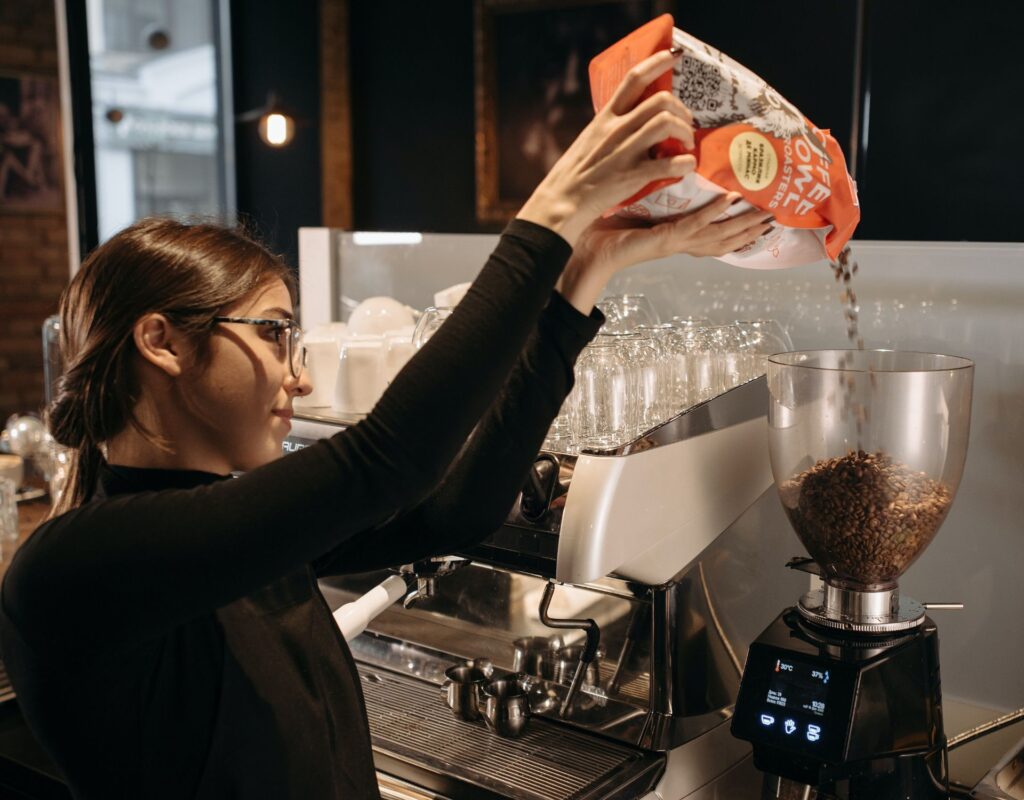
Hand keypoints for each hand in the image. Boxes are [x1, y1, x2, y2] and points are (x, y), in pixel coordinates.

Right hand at [517, 49, 694, 246]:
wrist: (562, 201)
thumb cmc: (575, 173)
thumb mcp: (589, 139)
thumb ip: (611, 128)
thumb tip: (631, 121)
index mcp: (605, 118)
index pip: (634, 79)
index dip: (657, 62)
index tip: (675, 55)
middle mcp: (616, 130)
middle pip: (660, 101)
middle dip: (681, 109)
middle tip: (685, 123)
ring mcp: (625, 152)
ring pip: (667, 123)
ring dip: (685, 132)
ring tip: (686, 144)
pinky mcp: (632, 176)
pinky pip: (668, 163)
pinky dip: (685, 163)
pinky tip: (687, 167)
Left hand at [556, 193, 774, 314]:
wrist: (584, 254)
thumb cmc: (603, 233)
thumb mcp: (634, 210)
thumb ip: (650, 195)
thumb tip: (656, 167)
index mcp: (675, 237)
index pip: (713, 233)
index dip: (737, 227)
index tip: (758, 217)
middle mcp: (679, 243)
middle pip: (725, 240)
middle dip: (751, 230)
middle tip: (777, 218)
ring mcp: (674, 242)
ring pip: (718, 235)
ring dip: (743, 223)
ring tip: (766, 212)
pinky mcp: (664, 239)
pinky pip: (694, 225)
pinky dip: (713, 213)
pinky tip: (729, 200)